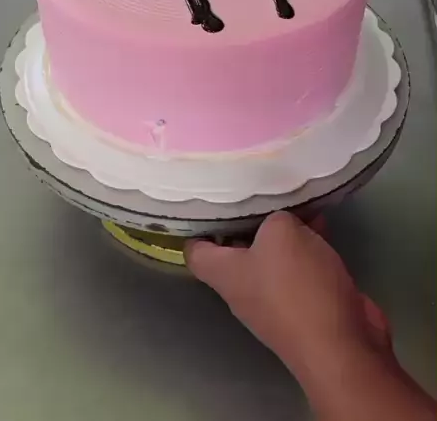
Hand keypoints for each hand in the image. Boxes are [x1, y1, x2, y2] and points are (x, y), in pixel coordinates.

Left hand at [185, 212, 390, 381]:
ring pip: (274, 257)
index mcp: (226, 274)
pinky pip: (302, 268)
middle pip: (238, 249)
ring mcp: (277, 302)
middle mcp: (245, 290)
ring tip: (300, 198)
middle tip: (264, 188)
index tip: (214, 197)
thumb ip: (276, 218)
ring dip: (287, 231)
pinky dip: (310, 246)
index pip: (196, 251)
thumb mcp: (281, 232)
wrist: (342, 348)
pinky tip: (323, 224)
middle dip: (253, 219)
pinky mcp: (308, 306)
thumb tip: (284, 224)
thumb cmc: (297, 286)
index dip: (201, 224)